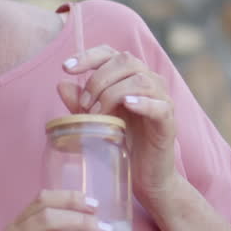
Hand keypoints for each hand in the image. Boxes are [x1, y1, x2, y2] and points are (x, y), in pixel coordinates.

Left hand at [58, 45, 178, 209]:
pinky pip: (160, 106)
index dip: (89, 56)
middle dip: (99, 79)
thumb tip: (62, 84)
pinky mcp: (169, 123)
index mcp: (131, 78)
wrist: (146, 176)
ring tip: (98, 114)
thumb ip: (80, 104)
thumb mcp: (96, 121)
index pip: (112, 54)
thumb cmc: (124, 144)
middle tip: (84, 105)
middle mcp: (150, 83)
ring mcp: (162, 101)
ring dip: (113, 93)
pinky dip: (143, 103)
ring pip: (141, 80)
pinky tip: (127, 106)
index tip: (66, 68)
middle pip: (127, 61)